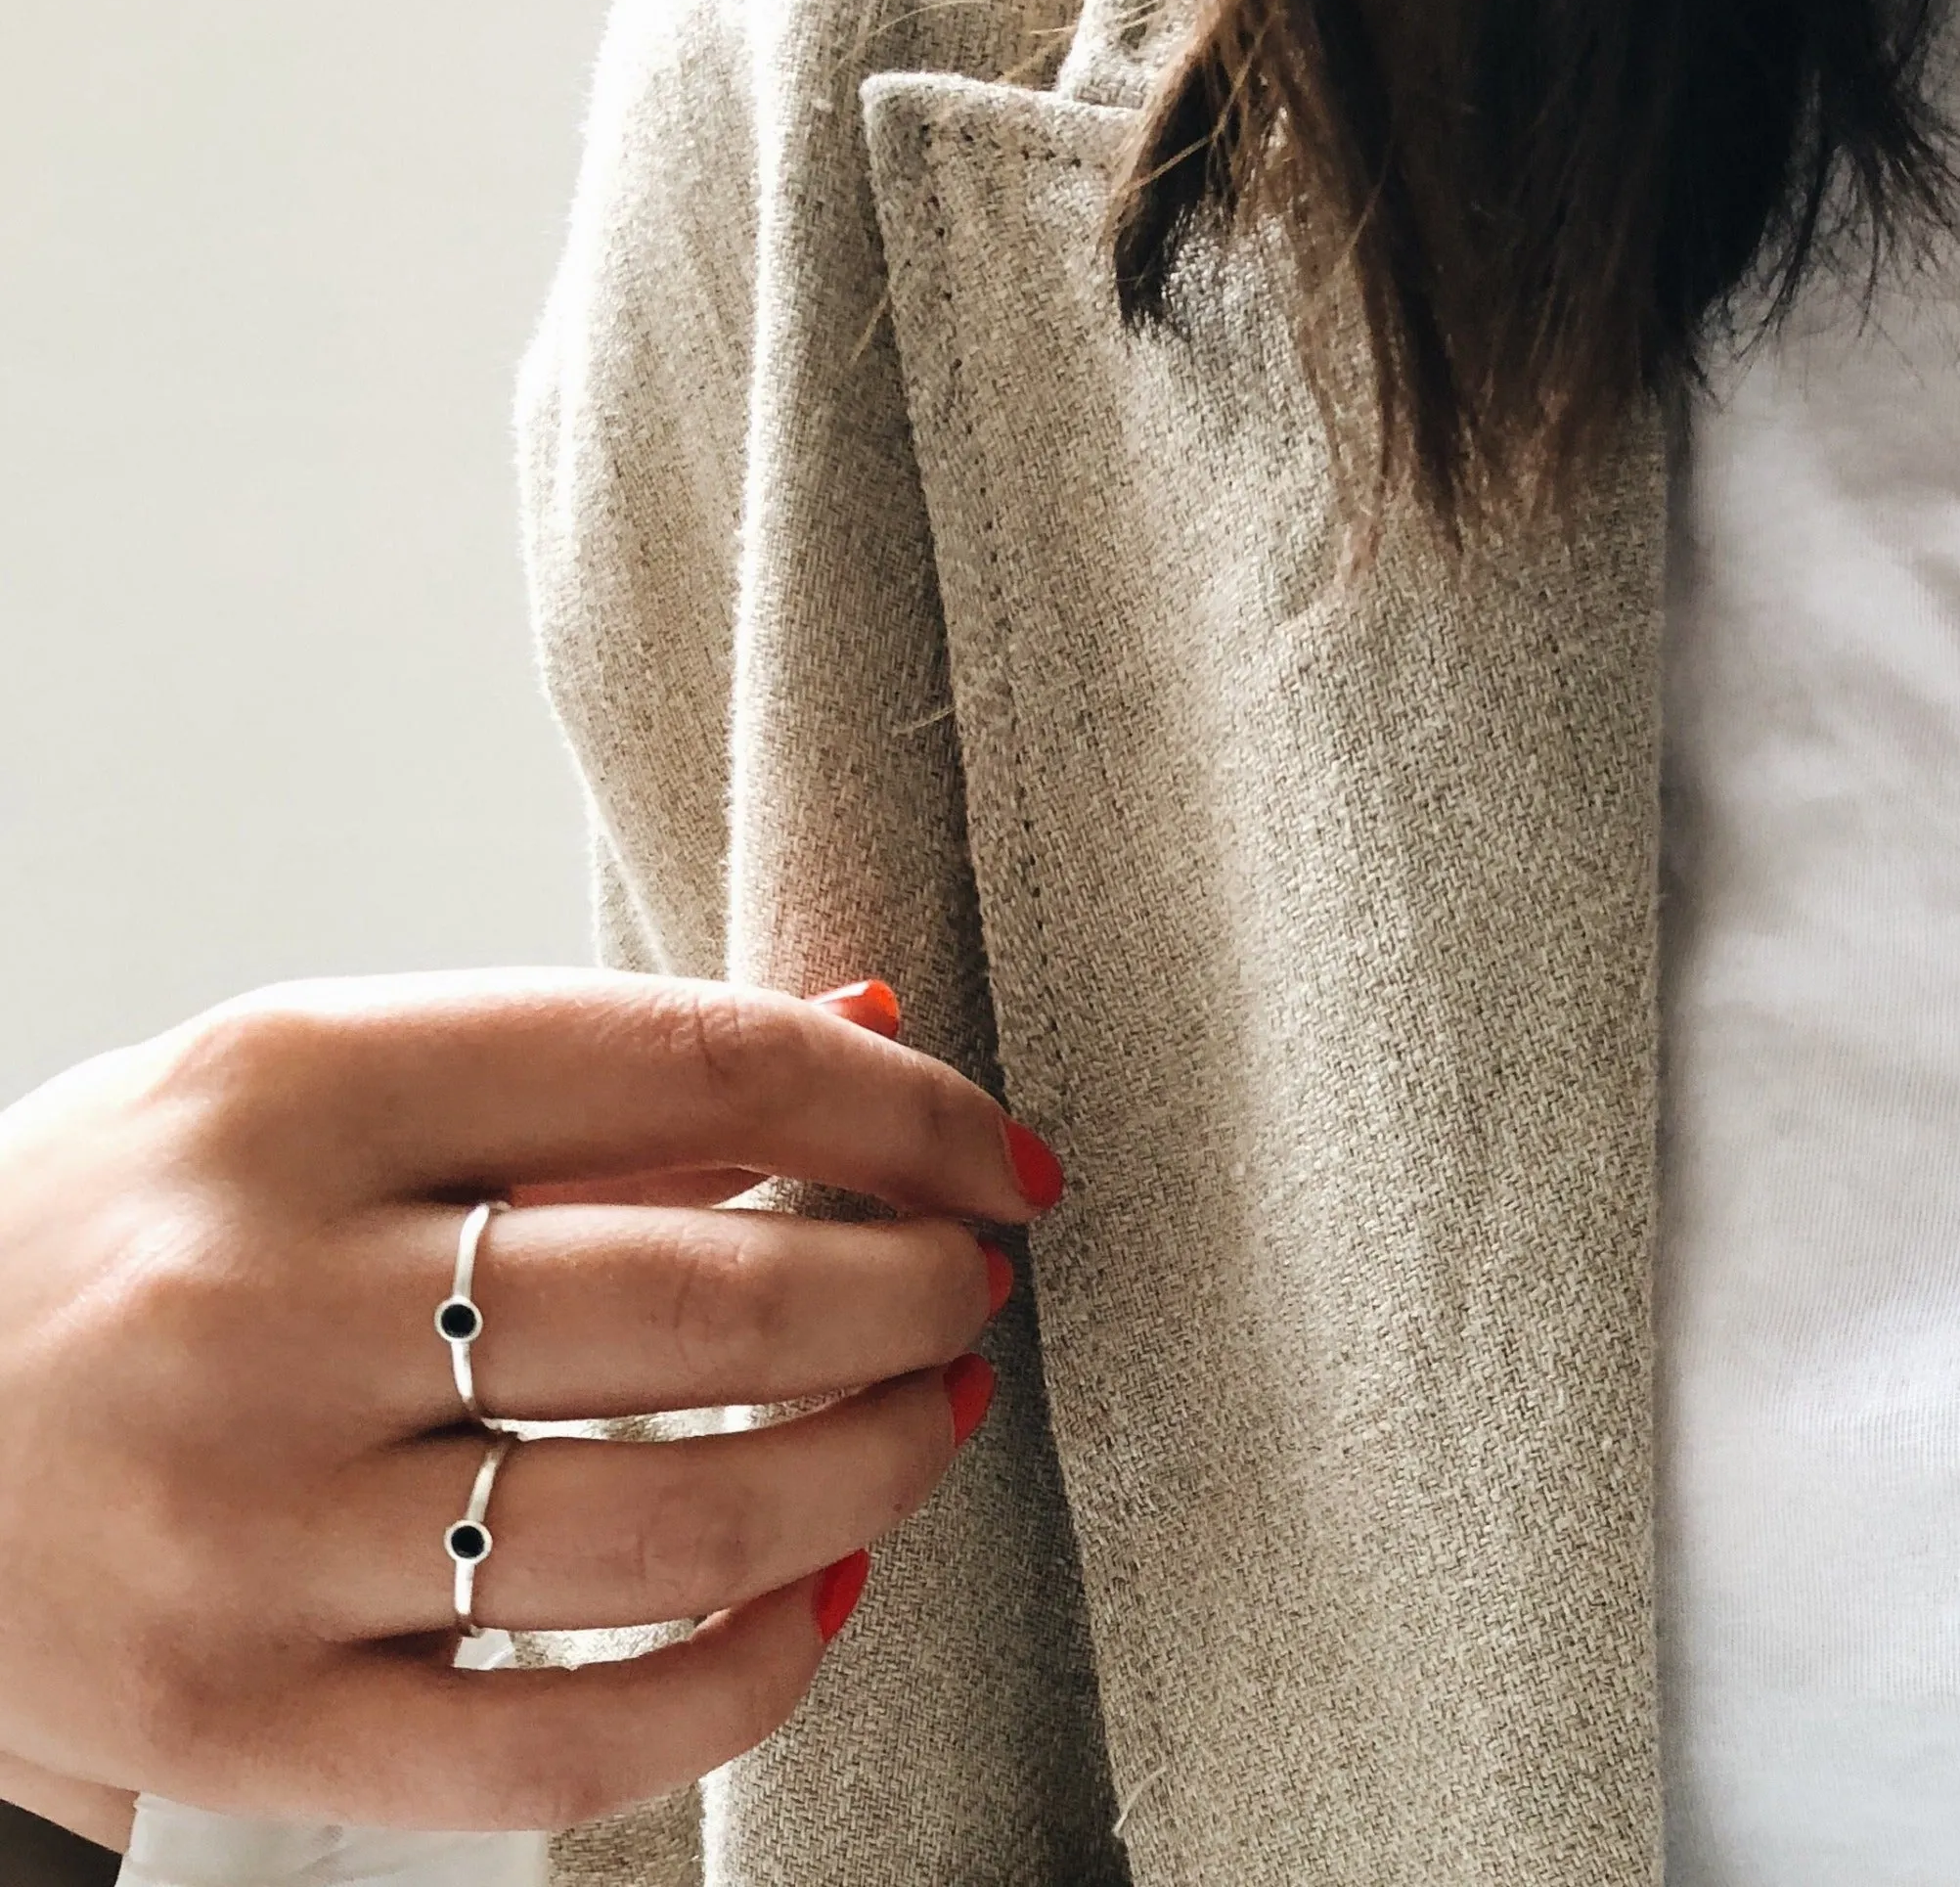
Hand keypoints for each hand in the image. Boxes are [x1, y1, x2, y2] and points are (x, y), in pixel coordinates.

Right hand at [0, 970, 1060, 1834]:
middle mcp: (261, 1302)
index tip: (1004, 1157)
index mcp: (294, 1088)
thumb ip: (595, 1075)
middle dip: (914, 1291)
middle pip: (711, 1303)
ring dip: (873, 1466)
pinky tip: (820, 1594)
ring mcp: (245, 1531)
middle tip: (979, 1284)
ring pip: (674, 1523)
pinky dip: (743, 1676)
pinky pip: (561, 1738)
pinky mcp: (240, 1719)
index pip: (687, 1065)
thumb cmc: (140, 1229)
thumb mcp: (318, 1085)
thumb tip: (870, 1037)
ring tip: (935, 1416)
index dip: (898, 1115)